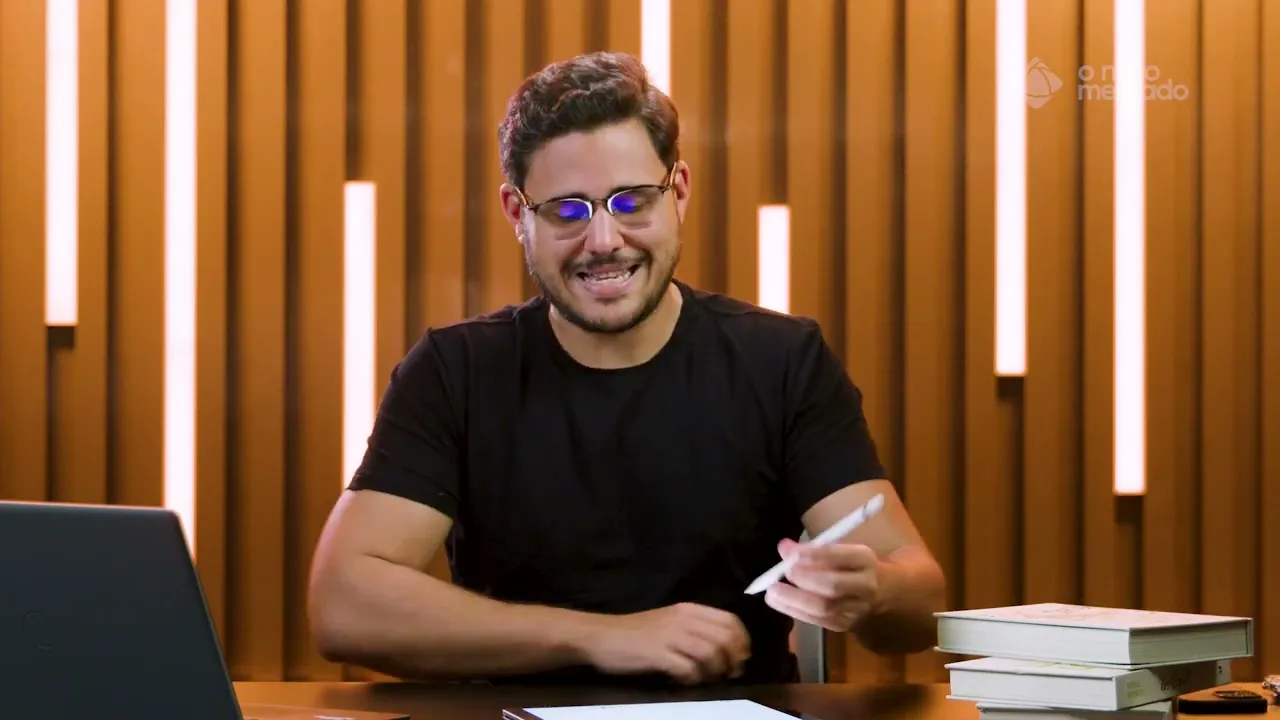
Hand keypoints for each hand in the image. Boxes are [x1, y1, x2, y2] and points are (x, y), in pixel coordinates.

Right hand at [579, 602, 750, 684]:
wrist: (600, 636)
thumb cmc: (635, 632)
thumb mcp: (669, 622)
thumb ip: (695, 630)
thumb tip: (725, 650)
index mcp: (688, 609)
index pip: (730, 620)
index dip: (742, 641)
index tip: (741, 657)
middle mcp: (682, 619)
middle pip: (725, 637)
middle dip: (734, 659)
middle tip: (730, 673)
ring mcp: (669, 635)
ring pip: (710, 653)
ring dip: (716, 670)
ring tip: (709, 679)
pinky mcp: (657, 654)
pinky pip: (687, 668)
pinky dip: (693, 679)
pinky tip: (686, 681)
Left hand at [763, 538, 878, 632]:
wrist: (877, 595)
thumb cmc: (850, 566)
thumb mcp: (838, 551)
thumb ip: (812, 549)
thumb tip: (784, 548)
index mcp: (864, 560)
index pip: (838, 556)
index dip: (812, 554)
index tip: (789, 552)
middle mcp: (865, 586)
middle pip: (833, 585)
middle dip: (804, 579)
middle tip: (784, 573)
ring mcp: (856, 609)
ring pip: (824, 607)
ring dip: (794, 599)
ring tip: (772, 592)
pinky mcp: (844, 625)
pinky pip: (817, 621)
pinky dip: (795, 611)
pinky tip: (778, 602)